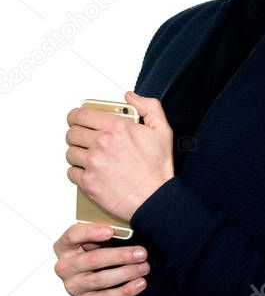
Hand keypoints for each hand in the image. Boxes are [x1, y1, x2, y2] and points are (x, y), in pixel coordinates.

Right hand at [53, 222, 149, 295]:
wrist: (102, 275)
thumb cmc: (103, 249)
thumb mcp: (102, 236)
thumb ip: (108, 228)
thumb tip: (128, 214)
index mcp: (65, 246)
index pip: (73, 235)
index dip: (91, 232)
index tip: (111, 231)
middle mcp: (65, 266)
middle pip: (93, 259)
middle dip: (121, 256)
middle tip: (142, 253)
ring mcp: (73, 286)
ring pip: (100, 279)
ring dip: (126, 273)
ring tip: (145, 268)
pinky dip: (125, 291)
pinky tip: (140, 283)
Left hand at [65, 91, 174, 223]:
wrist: (155, 199)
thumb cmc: (158, 169)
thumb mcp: (163, 131)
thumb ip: (149, 107)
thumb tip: (131, 97)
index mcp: (117, 128)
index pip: (82, 114)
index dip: (77, 116)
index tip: (77, 119)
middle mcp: (102, 143)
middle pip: (72, 133)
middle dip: (77, 135)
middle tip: (85, 139)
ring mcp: (93, 163)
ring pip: (70, 152)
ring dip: (78, 154)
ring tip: (91, 157)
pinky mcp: (87, 181)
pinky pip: (71, 172)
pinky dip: (78, 172)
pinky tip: (91, 172)